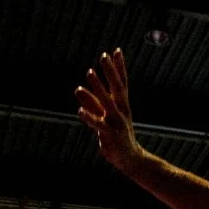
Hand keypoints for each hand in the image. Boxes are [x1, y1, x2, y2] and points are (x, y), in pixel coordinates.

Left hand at [75, 49, 146, 173]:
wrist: (129, 158)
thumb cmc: (116, 135)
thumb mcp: (104, 117)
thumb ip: (92, 103)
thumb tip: (78, 89)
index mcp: (122, 105)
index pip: (122, 82)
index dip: (119, 67)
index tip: (117, 50)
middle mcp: (122, 110)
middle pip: (118, 87)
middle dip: (111, 71)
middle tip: (104, 56)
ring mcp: (117, 122)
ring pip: (107, 102)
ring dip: (98, 87)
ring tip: (89, 73)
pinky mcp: (110, 134)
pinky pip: (98, 124)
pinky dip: (89, 116)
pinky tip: (79, 110)